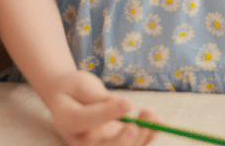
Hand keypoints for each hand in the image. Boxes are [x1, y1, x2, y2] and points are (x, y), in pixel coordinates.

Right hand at [44, 70, 161, 145]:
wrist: (68, 100)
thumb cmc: (73, 89)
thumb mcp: (79, 84)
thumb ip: (96, 96)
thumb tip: (119, 105)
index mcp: (67, 121)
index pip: (86, 121)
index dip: (107, 113)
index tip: (128, 102)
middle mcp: (81, 141)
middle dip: (124, 140)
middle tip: (138, 122)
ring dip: (140, 137)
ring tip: (152, 115)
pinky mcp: (112, 144)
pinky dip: (146, 138)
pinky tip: (157, 123)